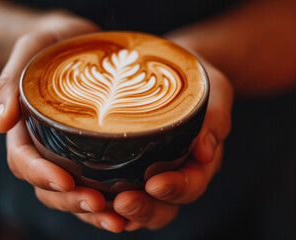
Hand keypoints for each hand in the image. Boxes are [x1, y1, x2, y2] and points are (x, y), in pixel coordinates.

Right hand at [0, 11, 125, 231]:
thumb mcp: (31, 49)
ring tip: (119, 219)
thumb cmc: (53, 43)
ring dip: (92, 212)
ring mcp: (69, 154)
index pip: (23, 161)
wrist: (79, 42)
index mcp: (25, 129)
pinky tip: (131, 211)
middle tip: (98, 204)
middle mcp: (46, 148)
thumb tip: (0, 124)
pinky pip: (98, 185)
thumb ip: (10, 82)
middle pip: (49, 188)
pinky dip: (111, 202)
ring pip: (73, 194)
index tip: (65, 181)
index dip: (40, 175)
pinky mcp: (94, 155)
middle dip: (71, 201)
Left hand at [74, 57, 232, 231]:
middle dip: (143, 209)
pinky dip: (96, 205)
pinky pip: (108, 199)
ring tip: (96, 205)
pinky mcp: (119, 173)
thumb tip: (206, 152)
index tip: (156, 183)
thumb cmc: (191, 82)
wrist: (166, 72)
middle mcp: (171, 178)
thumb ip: (214, 118)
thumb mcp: (213, 91)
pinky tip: (81, 197)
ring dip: (114, 212)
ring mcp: (145, 179)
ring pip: (132, 210)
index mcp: (196, 163)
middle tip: (123, 202)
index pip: (191, 186)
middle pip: (161, 209)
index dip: (176, 189)